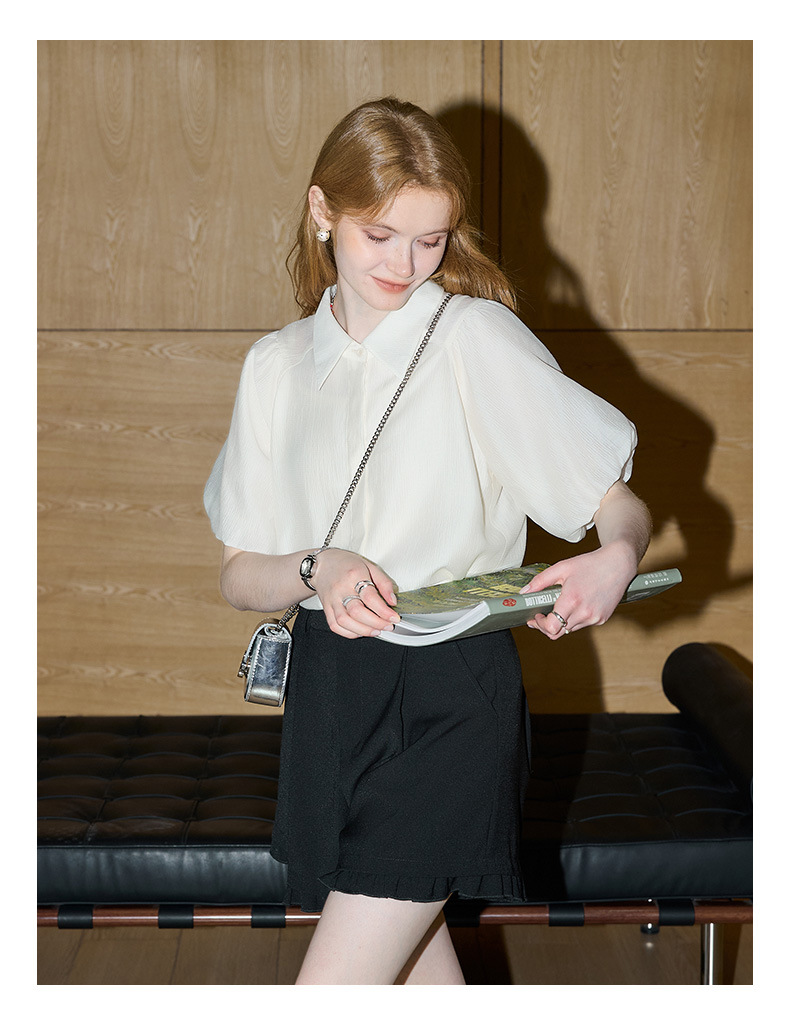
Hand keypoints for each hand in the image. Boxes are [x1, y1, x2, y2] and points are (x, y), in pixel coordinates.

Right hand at [310, 549, 400, 638]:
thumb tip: (392, 601)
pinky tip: (360, 631)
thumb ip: (384, 583)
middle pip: (357, 612)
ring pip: (344, 621)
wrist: (323, 564)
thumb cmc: (347, 564)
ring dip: (363, 630)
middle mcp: (341, 588)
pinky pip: (335, 625)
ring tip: (376, 630)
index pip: (370, 597)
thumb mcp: (370, 566)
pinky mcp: (326, 608)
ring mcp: (331, 600)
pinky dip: (349, 633)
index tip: (394, 617)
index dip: (384, 611)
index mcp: (354, 575)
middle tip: (388, 625)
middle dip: (376, 623)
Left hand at [520, 541, 637, 640]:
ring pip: (570, 629)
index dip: (540, 625)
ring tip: (560, 606)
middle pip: (559, 632)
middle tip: (541, 617)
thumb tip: (524, 592)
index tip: (536, 617)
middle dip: (547, 626)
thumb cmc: (590, 564)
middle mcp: (585, 612)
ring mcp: (595, 617)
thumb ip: (540, 581)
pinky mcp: (602, 619)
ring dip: (561, 621)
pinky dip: (575, 618)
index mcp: (572, 600)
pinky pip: (583, 624)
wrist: (618, 564)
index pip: (552, 627)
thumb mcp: (562, 567)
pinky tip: (577, 604)